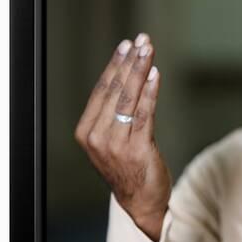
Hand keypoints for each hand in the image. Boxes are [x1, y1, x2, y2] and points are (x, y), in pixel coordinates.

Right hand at [75, 33, 170, 241]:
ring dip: (140, 70)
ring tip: (148, 50)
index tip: (127, 45)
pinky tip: (155, 74)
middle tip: (141, 40)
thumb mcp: (111, 140)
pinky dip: (150, 91)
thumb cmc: (127, 166)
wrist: (140, 200)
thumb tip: (126, 76)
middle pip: (115, 90)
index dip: (115, 64)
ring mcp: (116, 144)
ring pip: (129, 98)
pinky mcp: (138, 148)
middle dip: (130, 61)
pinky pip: (144, 113)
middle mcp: (98, 137)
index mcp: (87, 132)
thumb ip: (113, 114)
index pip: (101, 90)